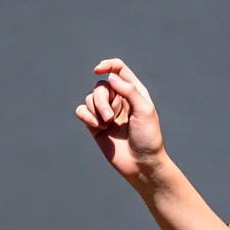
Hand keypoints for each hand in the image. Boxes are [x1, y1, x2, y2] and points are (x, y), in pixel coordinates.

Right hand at [75, 58, 165, 185]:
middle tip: (110, 117)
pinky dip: (86, 116)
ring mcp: (107, 113)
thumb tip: (111, 77)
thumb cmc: (148, 137)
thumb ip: (129, 91)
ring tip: (106, 124)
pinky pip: (81, 111)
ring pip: (90, 98)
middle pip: (101, 86)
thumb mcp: (144, 110)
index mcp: (134, 92)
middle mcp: (119, 100)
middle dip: (101, 99)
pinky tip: (97, 127)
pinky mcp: (95, 126)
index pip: (118, 70)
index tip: (98, 69)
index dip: (108, 65)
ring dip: (95, 109)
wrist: (141, 164)